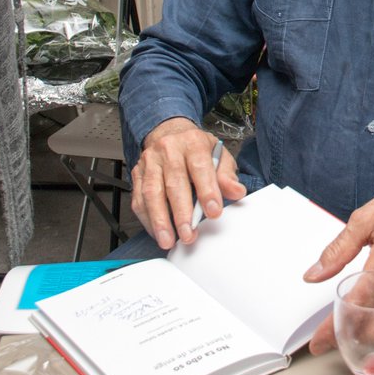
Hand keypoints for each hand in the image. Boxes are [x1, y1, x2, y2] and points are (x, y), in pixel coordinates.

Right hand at [129, 117, 245, 248]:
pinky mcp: (137, 174)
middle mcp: (168, 149)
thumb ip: (227, 175)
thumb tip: (236, 191)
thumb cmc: (197, 149)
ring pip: (151, 192)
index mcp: (193, 142)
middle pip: (174, 183)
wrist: (171, 134)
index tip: (213, 212)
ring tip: (168, 240)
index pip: (200, 167)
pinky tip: (156, 232)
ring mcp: (150, 161)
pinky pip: (139, 199)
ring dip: (160, 220)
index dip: (207, 191)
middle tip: (188, 234)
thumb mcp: (219, 155)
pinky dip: (147, 219)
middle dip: (181, 212)